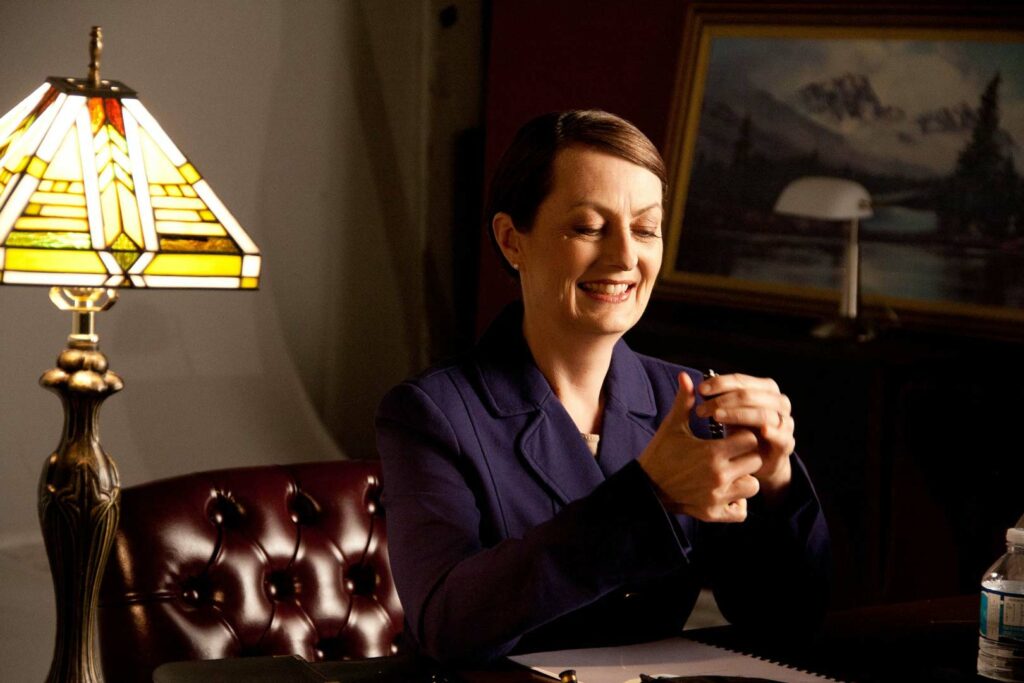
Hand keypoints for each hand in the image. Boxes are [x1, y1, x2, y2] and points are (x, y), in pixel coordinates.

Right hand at [638, 372, 764, 522]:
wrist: (644, 487)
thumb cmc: (659, 454)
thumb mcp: (672, 427)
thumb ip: (685, 402)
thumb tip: (686, 376)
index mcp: (712, 452)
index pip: (749, 438)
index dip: (742, 434)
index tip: (732, 435)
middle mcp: (718, 475)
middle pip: (755, 460)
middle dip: (747, 455)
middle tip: (733, 453)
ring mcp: (717, 496)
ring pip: (752, 485)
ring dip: (745, 478)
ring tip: (730, 472)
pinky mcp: (713, 513)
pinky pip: (741, 510)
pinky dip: (738, 503)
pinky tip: (727, 492)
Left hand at [694, 373, 794, 497]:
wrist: (756, 461)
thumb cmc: (739, 431)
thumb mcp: (725, 412)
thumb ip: (710, 396)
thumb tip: (683, 378)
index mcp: (765, 388)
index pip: (741, 381)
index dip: (720, 383)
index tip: (700, 390)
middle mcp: (778, 402)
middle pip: (751, 395)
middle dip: (724, 400)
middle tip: (702, 409)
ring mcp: (785, 422)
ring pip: (764, 413)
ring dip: (739, 414)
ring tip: (717, 417)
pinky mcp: (786, 443)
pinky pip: (782, 436)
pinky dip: (773, 432)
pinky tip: (761, 431)